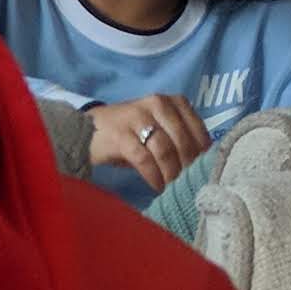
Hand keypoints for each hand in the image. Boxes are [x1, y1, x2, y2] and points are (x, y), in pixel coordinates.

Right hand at [87, 92, 209, 186]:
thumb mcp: (159, 128)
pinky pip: (144, 159)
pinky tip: (156, 186)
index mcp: (173, 101)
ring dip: (171, 173)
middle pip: (182, 141)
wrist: (89, 130)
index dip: (202, 154)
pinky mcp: (120, 134)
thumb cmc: (131, 133)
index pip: (197, 129)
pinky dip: (153, 176)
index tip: (202, 173)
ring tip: (171, 187)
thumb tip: (202, 166)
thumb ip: (179, 139)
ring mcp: (138, 117)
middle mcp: (158, 104)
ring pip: (165, 150)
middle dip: (187, 167)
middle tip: (187, 185)